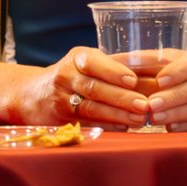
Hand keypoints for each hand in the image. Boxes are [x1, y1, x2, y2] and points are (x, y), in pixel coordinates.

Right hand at [21, 47, 150, 128]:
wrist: (33, 94)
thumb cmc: (73, 74)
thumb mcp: (86, 62)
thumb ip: (112, 65)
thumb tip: (153, 70)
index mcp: (76, 58)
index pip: (92, 62)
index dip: (112, 71)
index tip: (132, 80)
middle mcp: (65, 76)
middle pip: (93, 88)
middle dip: (120, 97)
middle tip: (144, 105)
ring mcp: (60, 99)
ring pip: (90, 108)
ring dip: (117, 114)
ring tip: (138, 119)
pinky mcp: (60, 119)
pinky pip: (86, 123)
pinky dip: (107, 126)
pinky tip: (124, 127)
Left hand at [138, 46, 186, 131]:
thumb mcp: (184, 60)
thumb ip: (156, 63)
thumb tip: (117, 63)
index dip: (176, 70)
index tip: (160, 79)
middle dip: (173, 96)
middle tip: (151, 104)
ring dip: (175, 113)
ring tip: (155, 117)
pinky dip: (185, 126)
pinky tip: (170, 128)